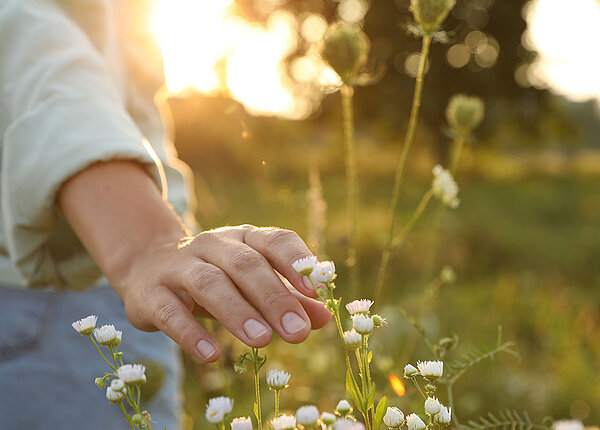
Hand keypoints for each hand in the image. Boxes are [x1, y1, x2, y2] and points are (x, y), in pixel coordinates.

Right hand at [58, 161, 330, 362]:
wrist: (146, 267)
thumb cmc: (214, 277)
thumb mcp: (250, 283)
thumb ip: (286, 298)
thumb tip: (325, 318)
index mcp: (243, 238)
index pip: (274, 240)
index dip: (295, 263)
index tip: (315, 293)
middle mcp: (212, 244)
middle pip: (245, 265)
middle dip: (273, 298)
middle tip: (296, 332)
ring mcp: (179, 266)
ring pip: (209, 283)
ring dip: (237, 311)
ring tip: (262, 340)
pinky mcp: (151, 293)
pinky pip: (171, 311)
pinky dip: (190, 333)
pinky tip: (211, 355)